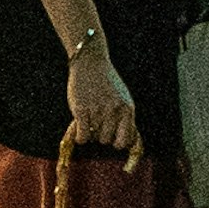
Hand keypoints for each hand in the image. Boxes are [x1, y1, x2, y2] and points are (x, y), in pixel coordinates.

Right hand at [63, 33, 140, 158]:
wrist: (90, 63)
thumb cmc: (107, 84)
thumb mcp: (123, 99)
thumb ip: (125, 119)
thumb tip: (129, 144)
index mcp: (127, 109)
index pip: (125, 141)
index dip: (117, 143)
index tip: (112, 139)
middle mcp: (114, 111)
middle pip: (106, 140)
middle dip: (100, 135)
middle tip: (96, 123)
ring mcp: (98, 111)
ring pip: (93, 138)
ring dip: (89, 133)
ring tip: (88, 119)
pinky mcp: (81, 110)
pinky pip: (82, 137)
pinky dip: (79, 137)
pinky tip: (78, 128)